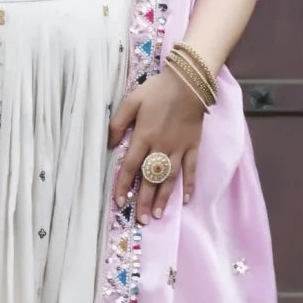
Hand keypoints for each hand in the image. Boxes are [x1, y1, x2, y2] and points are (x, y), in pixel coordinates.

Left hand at [108, 70, 205, 223]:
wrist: (188, 82)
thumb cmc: (157, 90)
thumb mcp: (131, 101)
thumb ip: (117, 123)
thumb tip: (109, 144)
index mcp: (143, 137)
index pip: (130, 167)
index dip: (123, 185)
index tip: (119, 201)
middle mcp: (160, 147)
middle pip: (149, 179)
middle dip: (143, 201)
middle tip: (140, 220)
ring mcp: (178, 148)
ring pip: (169, 179)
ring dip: (162, 198)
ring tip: (156, 215)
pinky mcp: (193, 146)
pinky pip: (191, 169)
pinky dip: (189, 185)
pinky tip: (185, 200)